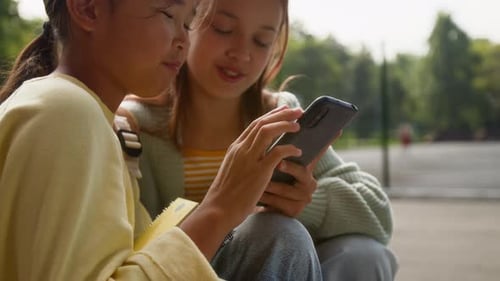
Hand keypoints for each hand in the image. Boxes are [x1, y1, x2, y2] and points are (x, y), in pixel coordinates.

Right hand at [180, 106, 303, 258]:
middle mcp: (241, 150)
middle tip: (297, 111)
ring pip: (268, 132)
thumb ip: (243, 162)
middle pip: (263, 123)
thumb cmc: (225, 197)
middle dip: (282, 115)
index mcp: (235, 149)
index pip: (254, 125)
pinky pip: (277, 153)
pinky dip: (289, 148)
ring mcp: (249, 159)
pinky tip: (298, 151)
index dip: (271, 116)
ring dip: (285, 125)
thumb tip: (257, 159)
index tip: (283, 110)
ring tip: (299, 125)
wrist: (218, 210)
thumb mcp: (232, 172)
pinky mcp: (258, 172)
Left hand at [257, 130, 342, 216]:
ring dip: (271, 184)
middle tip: (279, 164)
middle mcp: (309, 183)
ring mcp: (303, 199)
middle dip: (290, 168)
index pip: (318, 152)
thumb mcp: (275, 165)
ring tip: (259, 182)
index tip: (337, 130)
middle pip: (302, 172)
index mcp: (307, 168)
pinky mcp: (294, 211)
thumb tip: (282, 115)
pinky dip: (266, 198)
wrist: (262, 208)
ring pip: (286, 189)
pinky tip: (257, 196)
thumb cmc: (270, 181)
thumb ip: (280, 148)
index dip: (327, 141)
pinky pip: (279, 203)